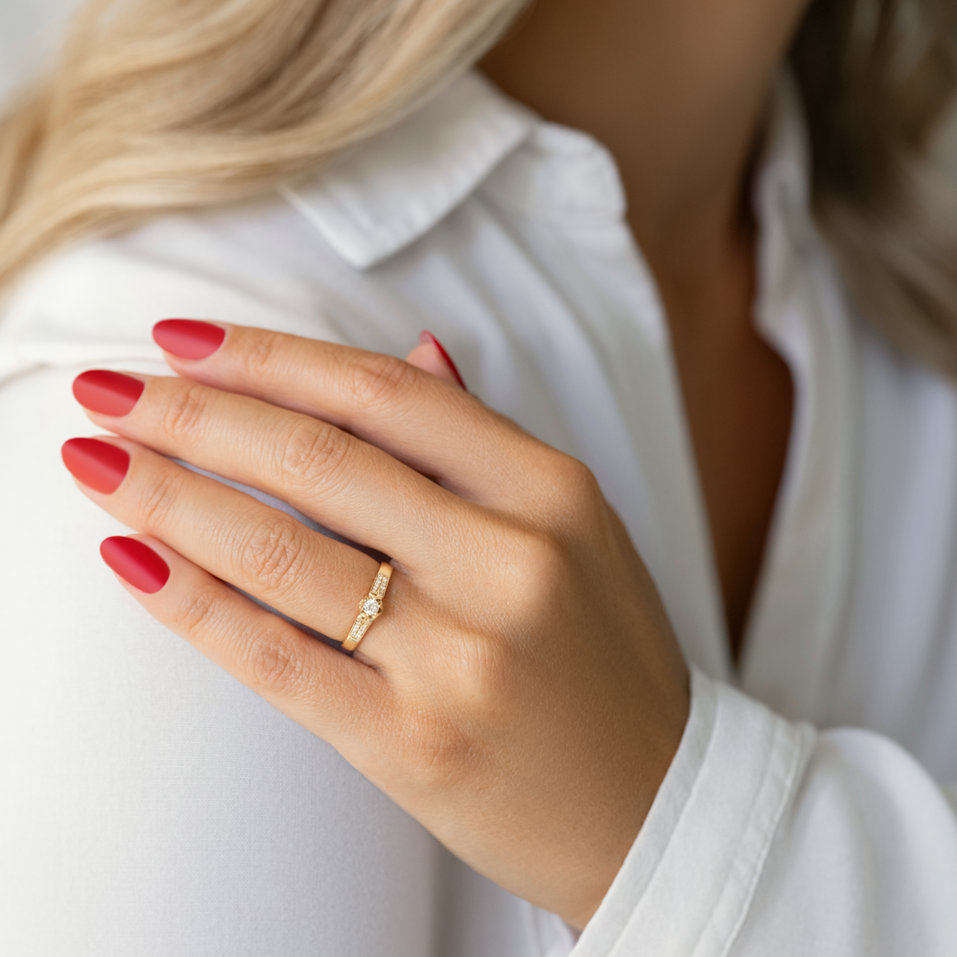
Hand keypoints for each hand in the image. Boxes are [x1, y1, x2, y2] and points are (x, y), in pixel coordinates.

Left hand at [61, 319, 690, 929]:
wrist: (654, 799)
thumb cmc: (607, 657)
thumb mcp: (575, 530)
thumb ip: (483, 442)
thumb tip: (414, 353)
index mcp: (550, 491)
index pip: (384, 395)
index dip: (270, 357)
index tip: (185, 342)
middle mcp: (507, 561)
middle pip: (316, 458)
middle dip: (193, 414)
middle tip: (111, 390)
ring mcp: (458, 654)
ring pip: (279, 548)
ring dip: (166, 494)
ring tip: (96, 459)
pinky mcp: (410, 740)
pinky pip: (273, 653)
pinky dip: (189, 601)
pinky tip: (130, 558)